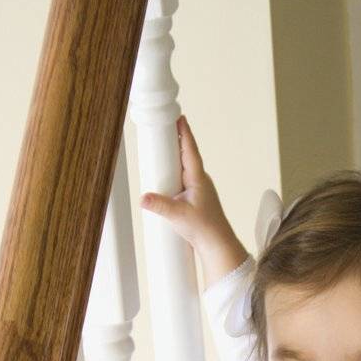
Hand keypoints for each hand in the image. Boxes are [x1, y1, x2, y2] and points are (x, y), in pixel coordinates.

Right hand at [140, 115, 237, 258]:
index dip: (184, 133)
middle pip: (187, 154)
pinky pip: (184, 178)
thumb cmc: (204, 229)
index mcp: (198, 178)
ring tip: (163, 145)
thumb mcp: (178, 215)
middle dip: (177, 139)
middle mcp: (200, 179)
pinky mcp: (196, 197)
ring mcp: (199, 188)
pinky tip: (169, 173)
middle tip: (166, 125)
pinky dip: (177, 170)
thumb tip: (142, 198)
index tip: (180, 116)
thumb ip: (160, 205)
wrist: (217, 244)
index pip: (190, 149)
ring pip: (186, 166)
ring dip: (176, 155)